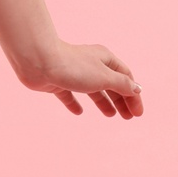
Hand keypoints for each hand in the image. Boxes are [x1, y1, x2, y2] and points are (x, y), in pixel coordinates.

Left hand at [24, 42, 142, 118]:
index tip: (138, 113)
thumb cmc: (74, 67)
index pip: (125, 78)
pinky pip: (69, 94)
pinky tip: (79, 112)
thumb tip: (136, 89)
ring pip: (93, 90)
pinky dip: (75, 103)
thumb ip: (121, 85)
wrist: (39, 62)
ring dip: (103, 102)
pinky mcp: (58, 82)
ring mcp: (74, 73)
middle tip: (128, 117)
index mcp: (105, 59)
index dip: (133, 95)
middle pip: (111, 84)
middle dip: (121, 100)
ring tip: (111, 115)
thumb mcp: (104, 77)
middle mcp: (91, 64)